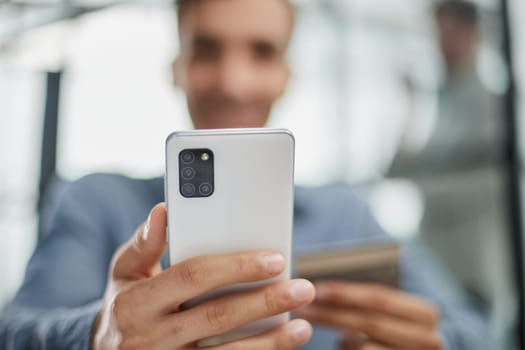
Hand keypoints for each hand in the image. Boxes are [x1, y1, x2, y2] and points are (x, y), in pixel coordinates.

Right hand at [92, 203, 314, 348]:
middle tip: (302, 289)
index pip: (193, 277)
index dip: (236, 267)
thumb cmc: (123, 304)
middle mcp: (150, 337)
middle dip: (265, 302)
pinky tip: (279, 348)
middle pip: (218, 316)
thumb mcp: (124, 272)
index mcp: (136, 303)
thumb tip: (163, 211)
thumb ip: (144, 244)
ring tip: (303, 326)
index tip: (274, 260)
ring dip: (270, 341)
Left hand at [295, 281, 441, 349]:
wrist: (415, 349)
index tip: (317, 289)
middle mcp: (428, 338)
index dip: (346, 293)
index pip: (380, 297)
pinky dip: (346, 348)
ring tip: (308, 323)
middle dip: (332, 314)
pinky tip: (335, 342)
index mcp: (424, 312)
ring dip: (334, 334)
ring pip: (366, 347)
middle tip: (303, 309)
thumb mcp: (390, 311)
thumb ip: (369, 301)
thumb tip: (324, 290)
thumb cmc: (395, 326)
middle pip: (370, 322)